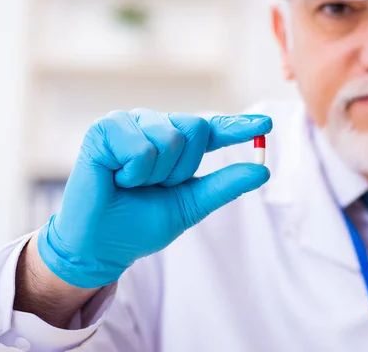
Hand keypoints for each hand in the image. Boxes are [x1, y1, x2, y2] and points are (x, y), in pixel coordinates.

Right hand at [37, 109, 271, 288]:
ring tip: (131, 183)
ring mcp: (130, 123)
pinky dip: (134, 173)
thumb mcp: (190, 204)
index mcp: (174, 144)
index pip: (211, 130)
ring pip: (170, 138)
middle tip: (154, 186)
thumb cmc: (140, 223)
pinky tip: (116, 177)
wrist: (101, 244)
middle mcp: (154, 126)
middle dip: (181, 168)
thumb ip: (224, 186)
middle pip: (195, 128)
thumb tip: (262, 171)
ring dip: (155, 174)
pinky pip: (142, 147)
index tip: (266, 124)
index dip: (237, 126)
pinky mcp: (105, 129)